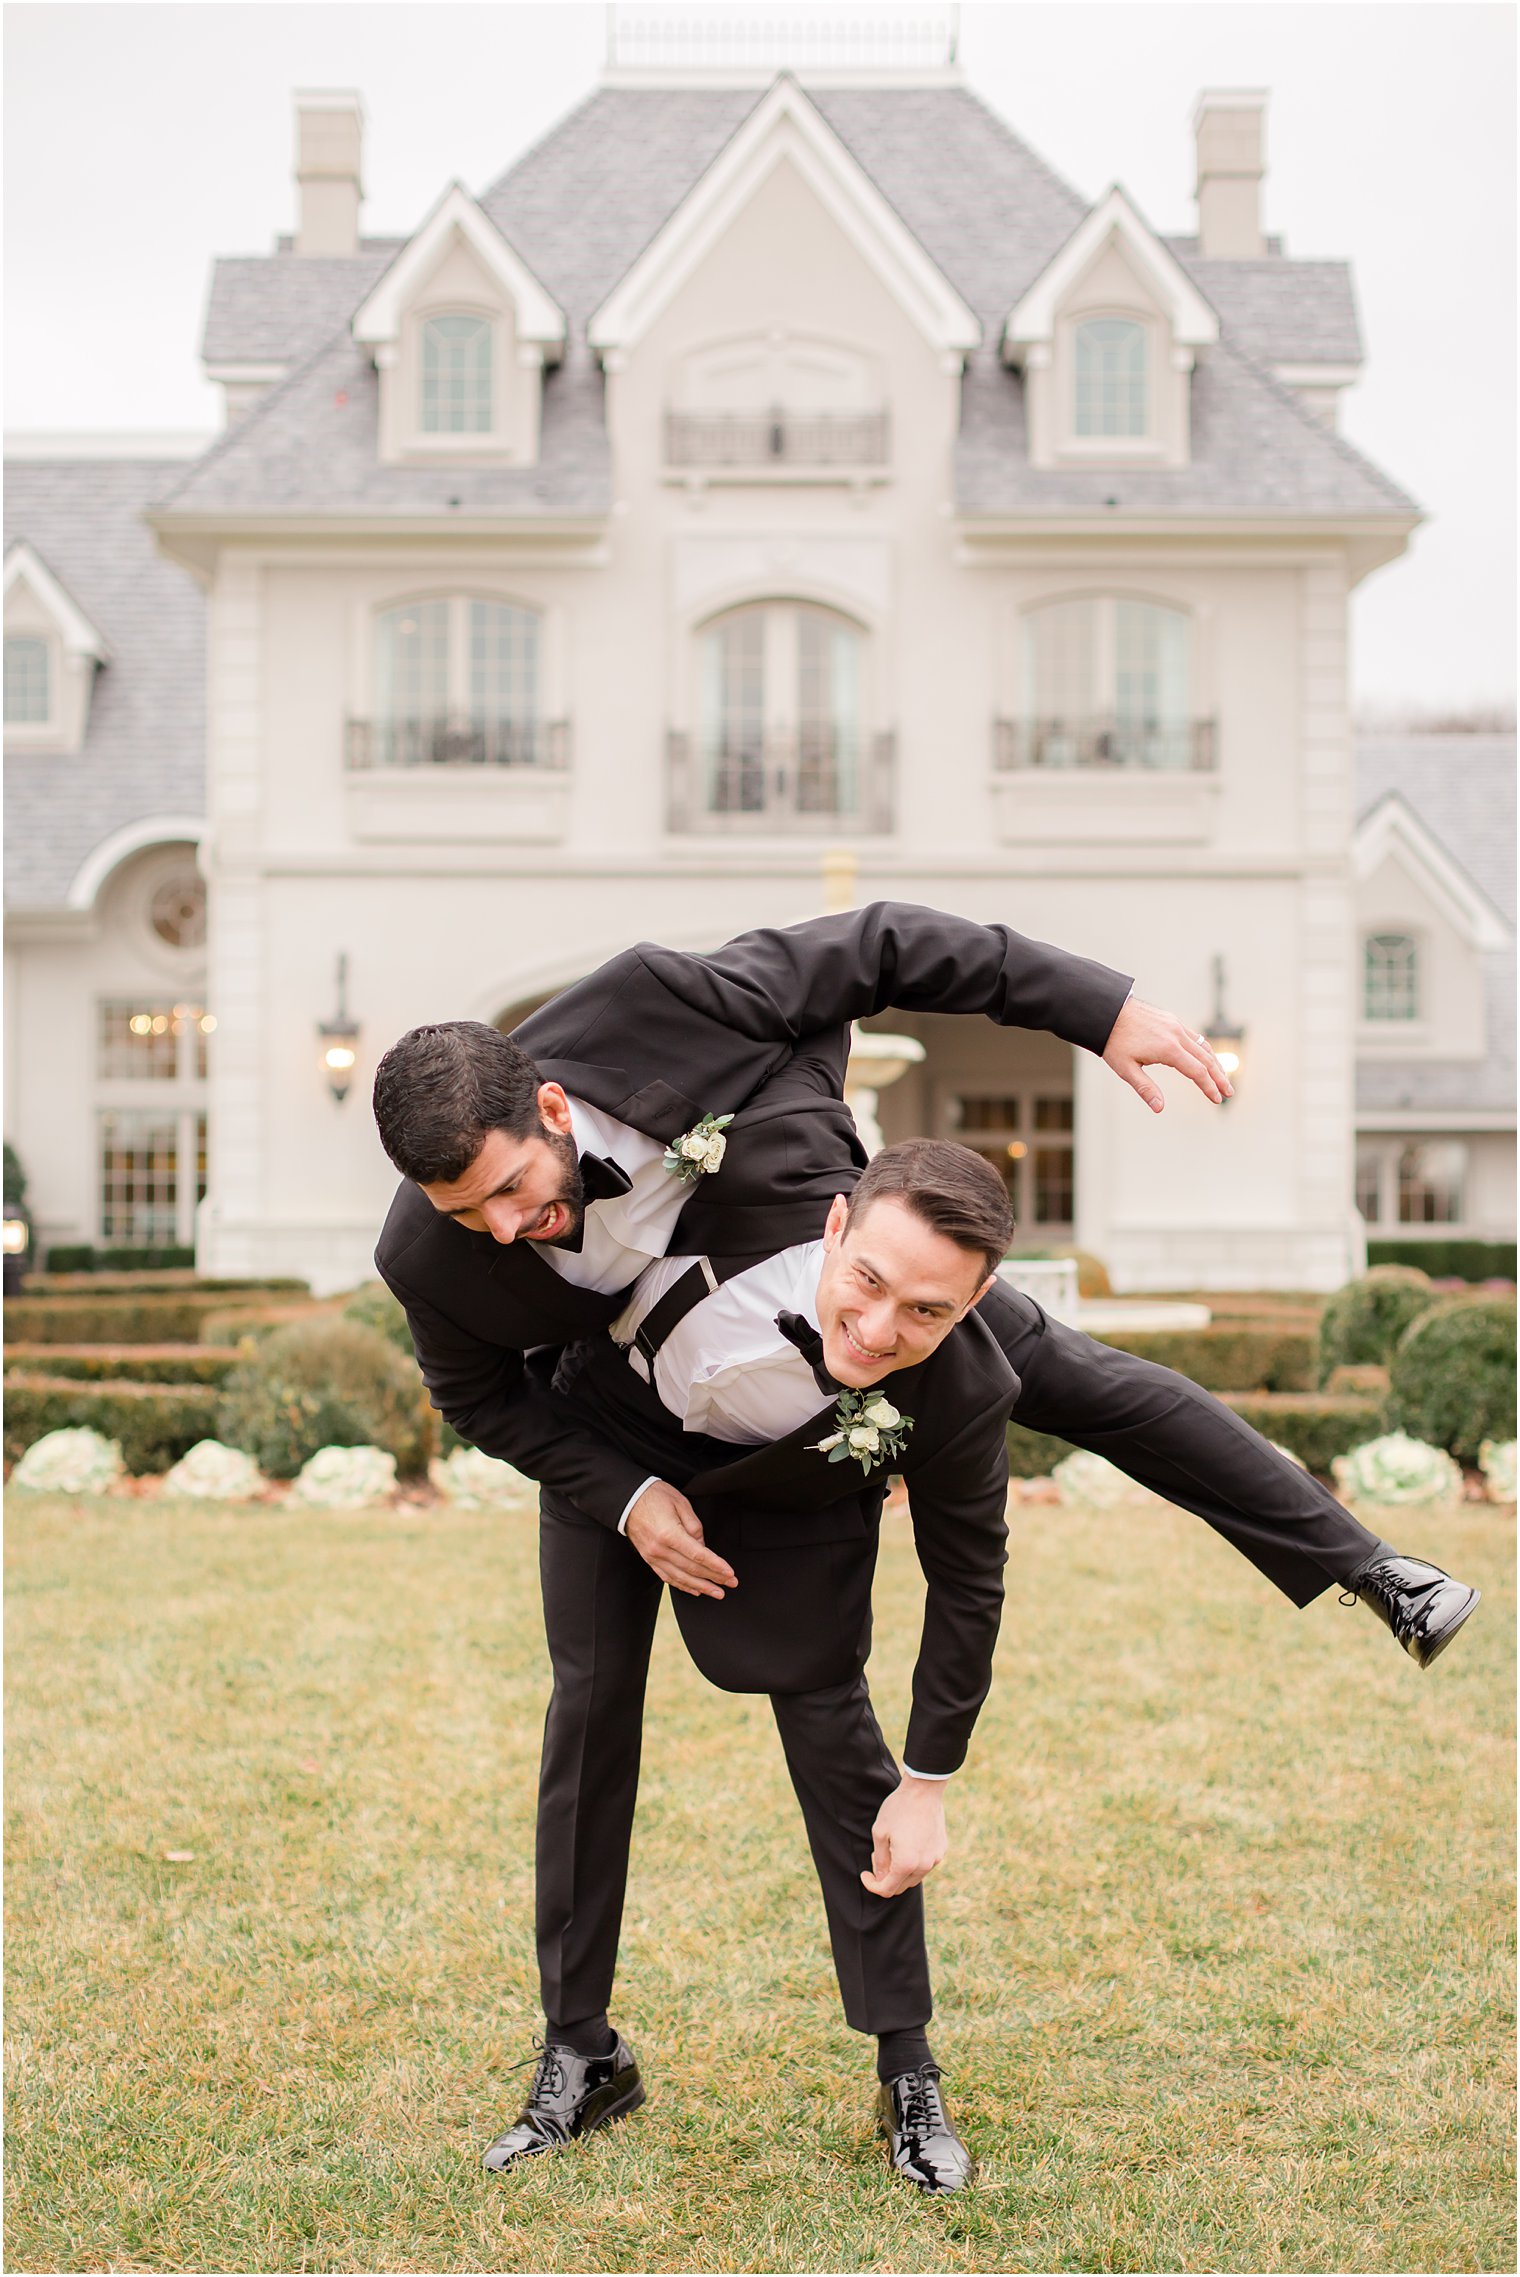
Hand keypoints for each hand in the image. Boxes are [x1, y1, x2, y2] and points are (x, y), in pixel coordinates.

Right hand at [625, 1480, 737, 1599]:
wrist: (628, 1500)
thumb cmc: (655, 1496)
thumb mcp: (680, 1503)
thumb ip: (694, 1527)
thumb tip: (703, 1547)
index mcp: (669, 1534)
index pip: (698, 1555)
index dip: (716, 1566)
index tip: (730, 1573)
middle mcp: (660, 1549)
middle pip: (691, 1569)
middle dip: (714, 1578)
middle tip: (731, 1584)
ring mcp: (652, 1556)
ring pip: (680, 1578)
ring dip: (701, 1587)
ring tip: (717, 1593)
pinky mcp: (649, 1559)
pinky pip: (667, 1577)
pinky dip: (682, 1586)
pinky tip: (695, 1590)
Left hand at [860, 1774, 948, 1897]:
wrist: (924, 1790)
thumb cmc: (898, 1809)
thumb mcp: (880, 1833)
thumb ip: (879, 1860)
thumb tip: (880, 1877)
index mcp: (906, 1864)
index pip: (887, 1890)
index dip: (872, 1885)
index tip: (865, 1874)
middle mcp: (923, 1866)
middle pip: (901, 1886)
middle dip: (886, 1877)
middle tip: (877, 1856)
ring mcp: (935, 1858)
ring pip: (914, 1876)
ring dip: (901, 1870)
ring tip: (892, 1848)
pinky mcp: (941, 1850)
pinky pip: (925, 1864)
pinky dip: (914, 1861)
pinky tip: (907, 1842)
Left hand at [1102, 995, 1232, 1112]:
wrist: (1107, 1011)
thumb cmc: (1114, 1042)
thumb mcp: (1126, 1069)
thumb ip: (1145, 1088)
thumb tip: (1159, 1108)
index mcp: (1168, 1049)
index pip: (1197, 1072)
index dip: (1209, 1087)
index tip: (1217, 1100)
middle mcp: (1177, 1035)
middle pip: (1206, 1059)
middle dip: (1219, 1077)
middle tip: (1229, 1092)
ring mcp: (1176, 1025)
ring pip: (1203, 1046)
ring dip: (1215, 1063)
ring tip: (1222, 1078)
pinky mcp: (1172, 1020)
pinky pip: (1194, 1037)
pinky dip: (1204, 1050)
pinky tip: (1205, 1058)